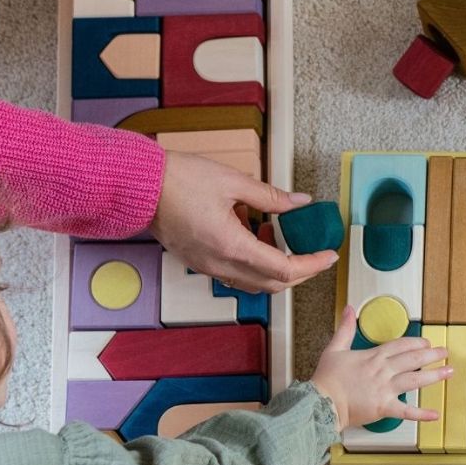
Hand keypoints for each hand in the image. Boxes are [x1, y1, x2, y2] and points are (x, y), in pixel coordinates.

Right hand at [150, 151, 337, 293]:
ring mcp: (208, 267)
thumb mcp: (232, 182)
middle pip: (273, 284)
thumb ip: (271, 197)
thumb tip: (300, 202)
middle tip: (316, 256)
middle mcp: (220, 264)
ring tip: (283, 241)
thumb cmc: (176, 180)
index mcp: (232, 247)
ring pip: (254, 283)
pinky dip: (254, 265)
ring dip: (276, 271)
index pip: (285, 270)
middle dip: (301, 273)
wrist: (136, 186)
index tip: (329, 256)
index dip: (313, 265)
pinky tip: (256, 238)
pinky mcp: (198, 262)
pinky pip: (235, 274)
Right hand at [311, 307, 450, 429]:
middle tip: (445, 352)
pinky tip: (435, 414)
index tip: (427, 342)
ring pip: (415, 380)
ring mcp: (385, 389)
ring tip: (449, 372)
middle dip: (432, 355)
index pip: (400, 345)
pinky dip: (421, 414)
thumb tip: (349, 309)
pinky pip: (406, 411)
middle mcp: (383, 371)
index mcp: (373, 357)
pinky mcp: (384, 407)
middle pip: (413, 359)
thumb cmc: (327, 379)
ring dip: (434, 375)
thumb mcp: (334, 349)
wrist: (321, 402)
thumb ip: (345, 329)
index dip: (416, 343)